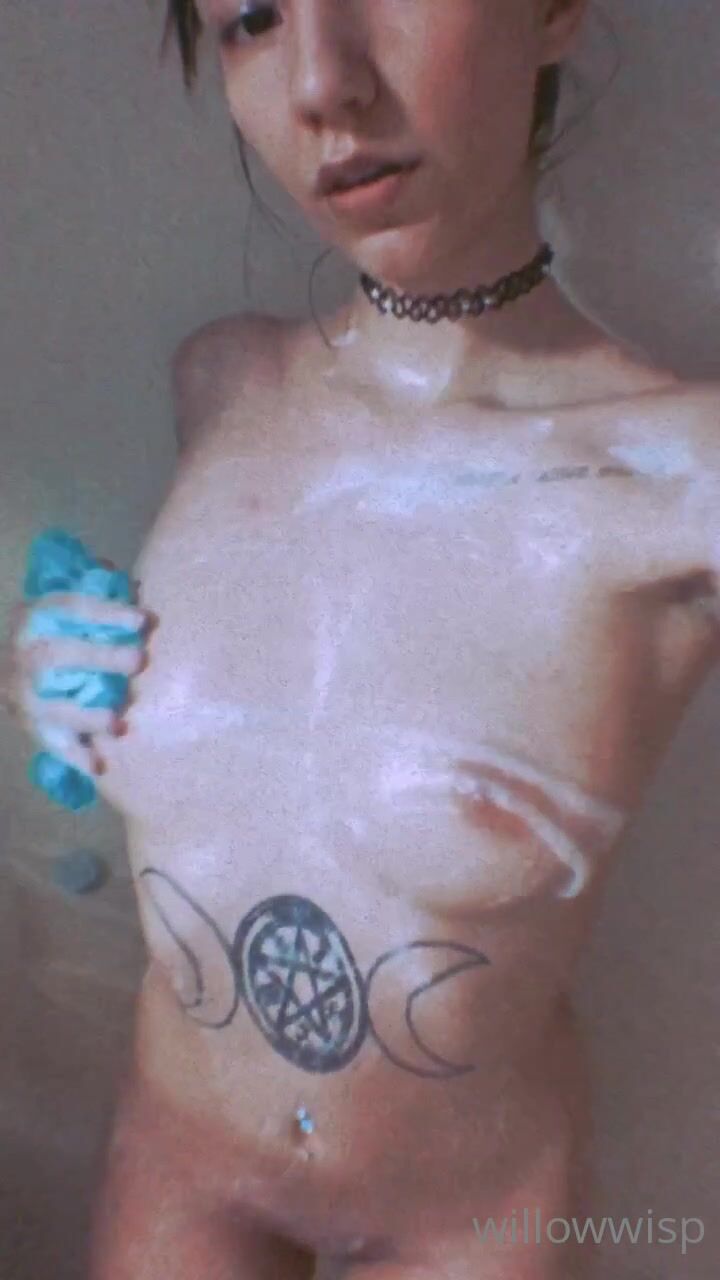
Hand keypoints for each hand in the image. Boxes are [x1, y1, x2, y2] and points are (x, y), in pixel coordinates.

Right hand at [0, 581, 149, 777]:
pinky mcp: (31, 726)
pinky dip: (74, 756)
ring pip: (48, 706)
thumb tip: (131, 582)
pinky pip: (51, 743)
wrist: (4, 670)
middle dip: (97, 658)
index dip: (105, 613)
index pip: (68, 608)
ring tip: (117, 724)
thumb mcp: (64, 607)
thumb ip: (96, 592)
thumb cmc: (54, 632)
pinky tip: (98, 766)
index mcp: (33, 617)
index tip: (142, 619)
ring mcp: (22, 695)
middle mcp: (22, 654)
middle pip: (54, 656)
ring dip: (84, 716)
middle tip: (137, 661)